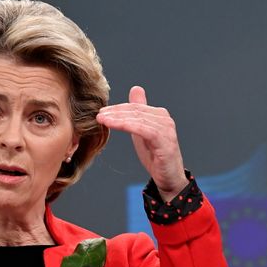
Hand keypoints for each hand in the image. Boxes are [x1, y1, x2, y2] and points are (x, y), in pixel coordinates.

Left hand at [96, 86, 187, 200]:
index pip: (134, 107)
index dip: (117, 108)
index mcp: (159, 114)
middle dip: (115, 112)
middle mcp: (165, 119)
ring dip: (117, 118)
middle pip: (135, 111)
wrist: (168, 177)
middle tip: (98, 115)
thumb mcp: (142, 130)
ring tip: (102, 119)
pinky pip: (143, 129)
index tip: (101, 111)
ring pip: (138, 119)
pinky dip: (127, 125)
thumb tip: (135, 89)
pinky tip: (112, 125)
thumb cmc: (154, 154)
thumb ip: (138, 112)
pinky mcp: (165, 141)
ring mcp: (166, 129)